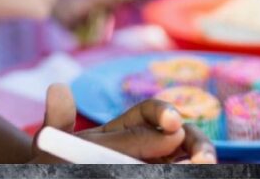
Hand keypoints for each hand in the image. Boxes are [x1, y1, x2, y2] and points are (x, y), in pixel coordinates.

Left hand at [31, 84, 215, 163]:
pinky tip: (185, 175)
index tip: (171, 124)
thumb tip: (58, 89)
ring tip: (198, 168)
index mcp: (128, 126)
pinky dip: (188, 172)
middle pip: (184, 137)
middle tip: (202, 159)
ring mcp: (159, 164)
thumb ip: (59, 118)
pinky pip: (179, 172)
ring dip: (197, 162)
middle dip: (197, 144)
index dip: (164, 113)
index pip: (153, 112)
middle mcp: (152, 146)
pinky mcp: (161, 176)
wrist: (60, 173)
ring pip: (189, 160)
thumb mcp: (57, 143)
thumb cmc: (58, 161)